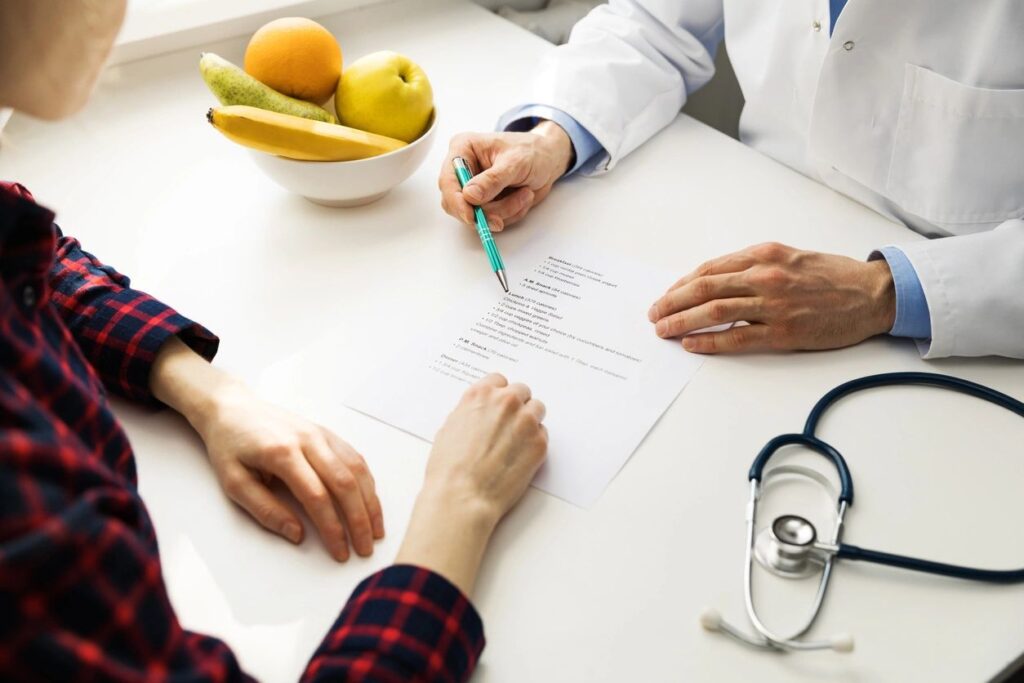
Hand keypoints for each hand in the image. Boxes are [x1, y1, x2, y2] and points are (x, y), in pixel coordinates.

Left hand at [193, 383, 384, 561]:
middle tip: (365, 548)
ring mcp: (320, 434)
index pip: (317, 496)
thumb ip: (265, 510)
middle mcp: (308, 440)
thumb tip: (296, 535)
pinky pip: (354, 458)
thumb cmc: (230, 446)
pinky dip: (367, 482)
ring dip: (370, 502)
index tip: (340, 552)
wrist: (232, 409)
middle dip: (359, 520)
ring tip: (376, 530)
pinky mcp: (326, 433)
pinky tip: (370, 502)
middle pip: (345, 483)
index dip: (332, 528)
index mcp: (282, 453)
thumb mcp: (233, 482)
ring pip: (356, 470)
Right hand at [396, 373, 546, 593]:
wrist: (462, 496)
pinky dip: (534, 442)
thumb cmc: (449, 468)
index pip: (499, 381)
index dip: (499, 394)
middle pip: (522, 391)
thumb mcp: (450, 428)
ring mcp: (526, 421)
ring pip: (537, 409)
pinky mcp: (539, 443)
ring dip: (530, 420)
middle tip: (509, 425)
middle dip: (517, 405)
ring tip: (517, 440)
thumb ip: (471, 413)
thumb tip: (481, 415)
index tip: (499, 406)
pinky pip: (543, 434)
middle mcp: (506, 402)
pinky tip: (519, 456)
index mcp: (481, 395)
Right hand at [438, 121, 572, 231]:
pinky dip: (511, 214)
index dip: (457, 202)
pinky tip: (523, 197)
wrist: (549, 160)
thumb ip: (493, 180)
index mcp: (463, 150)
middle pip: (457, 204)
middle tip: (506, 212)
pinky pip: (492, 220)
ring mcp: (474, 189)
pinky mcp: (486, 203)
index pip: (447, 181)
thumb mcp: (515, 162)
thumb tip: (469, 196)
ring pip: (477, 216)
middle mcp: (464, 170)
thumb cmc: (532, 152)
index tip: (471, 216)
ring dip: (506, 210)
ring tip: (526, 193)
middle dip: (486, 211)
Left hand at [647, 242, 895, 352]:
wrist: (872, 294)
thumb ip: (754, 265)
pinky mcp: (784, 331)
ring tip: (663, 330)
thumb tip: (717, 281)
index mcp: (764, 254)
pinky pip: (736, 338)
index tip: (666, 296)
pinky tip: (692, 344)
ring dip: (681, 322)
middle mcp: (765, 275)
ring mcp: (773, 304)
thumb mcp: (789, 257)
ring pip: (713, 312)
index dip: (681, 284)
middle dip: (671, 303)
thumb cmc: (832, 276)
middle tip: (654, 314)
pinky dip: (709, 342)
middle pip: (703, 288)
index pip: (709, 269)